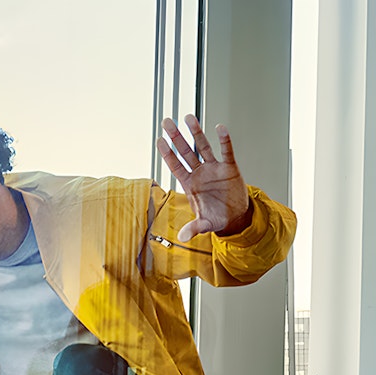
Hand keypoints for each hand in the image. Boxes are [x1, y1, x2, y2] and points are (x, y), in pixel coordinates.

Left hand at [157, 114, 252, 241]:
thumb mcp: (204, 224)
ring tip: (188, 117)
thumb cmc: (215, 217)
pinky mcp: (230, 168)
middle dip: (176, 137)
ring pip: (203, 147)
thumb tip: (184, 237)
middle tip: (166, 122)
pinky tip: (219, 128)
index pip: (175, 165)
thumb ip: (194, 228)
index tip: (159, 140)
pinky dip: (224, 140)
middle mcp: (199, 173)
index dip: (167, 153)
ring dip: (196, 133)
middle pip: (185, 151)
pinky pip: (226, 151)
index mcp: (189, 184)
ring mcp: (214, 168)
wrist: (235, 216)